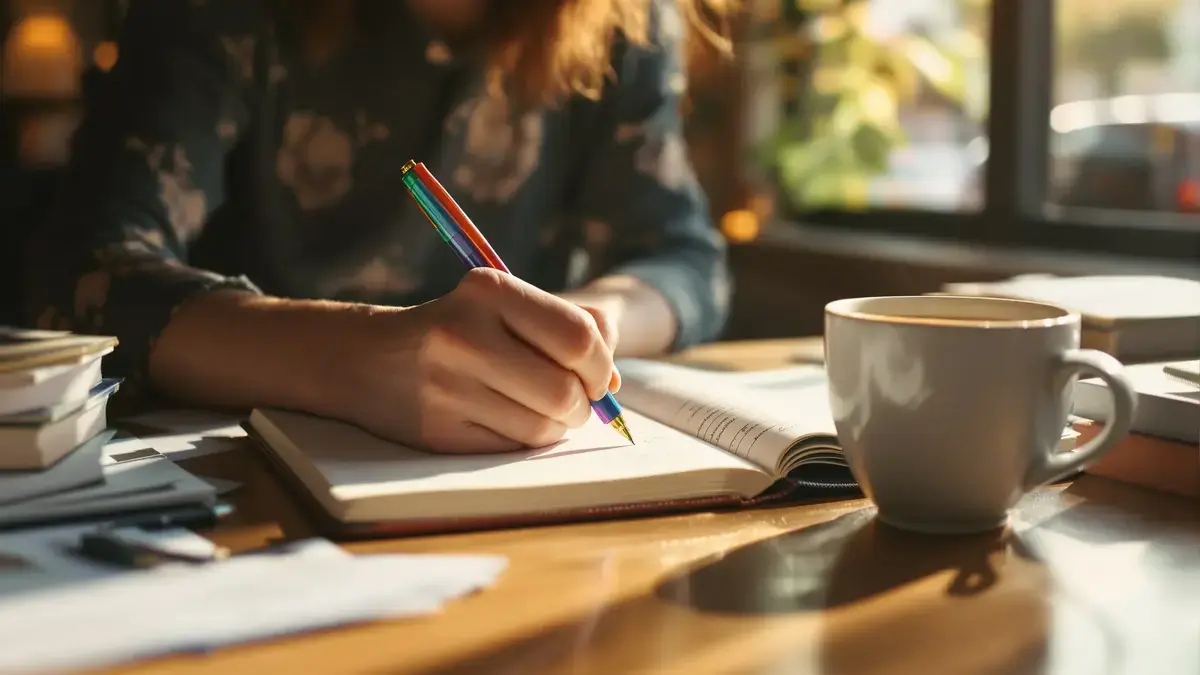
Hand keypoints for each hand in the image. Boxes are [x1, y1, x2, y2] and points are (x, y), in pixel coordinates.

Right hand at [330, 268, 619, 452]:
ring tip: (544, 410)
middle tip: (576, 400)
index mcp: (488, 291)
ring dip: (558, 426)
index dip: (602, 365)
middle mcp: (463, 336)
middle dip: (583, 403)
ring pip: (542, 428)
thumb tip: (616, 381)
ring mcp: (446, 388)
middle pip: (564, 391)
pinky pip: (513, 449)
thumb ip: (574, 324)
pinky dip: (526, 440)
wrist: (366, 358)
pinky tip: (511, 420)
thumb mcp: (507, 303)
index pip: (577, 337)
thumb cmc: (459, 326)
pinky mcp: (438, 433)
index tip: (599, 375)